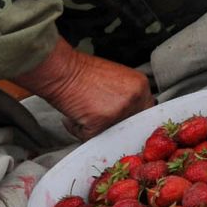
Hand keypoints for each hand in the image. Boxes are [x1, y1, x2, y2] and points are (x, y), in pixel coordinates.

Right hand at [14, 36, 153, 141]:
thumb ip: (128, 94)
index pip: (145, 111)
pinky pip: (91, 137)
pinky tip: (72, 117)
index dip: (130, 117)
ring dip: (96, 129)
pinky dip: (78, 130)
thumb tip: (130, 114)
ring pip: (112, 133)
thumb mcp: (117, 78)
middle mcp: (135, 97)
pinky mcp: (101, 121)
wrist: (61, 69)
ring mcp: (119, 110)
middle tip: (97, 117)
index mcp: (141, 85)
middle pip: (132, 125)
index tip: (117, 118)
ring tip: (83, 113)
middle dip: (115, 125)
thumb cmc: (83, 72)